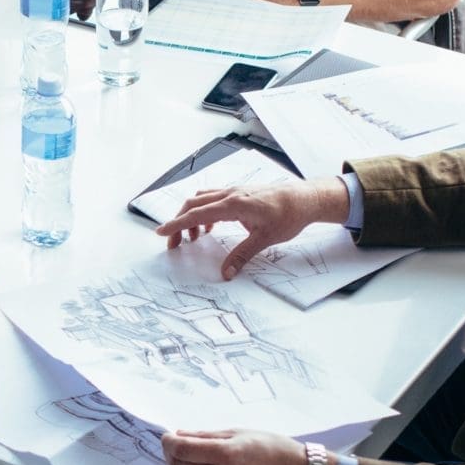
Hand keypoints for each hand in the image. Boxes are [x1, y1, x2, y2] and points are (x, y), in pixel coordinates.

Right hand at [156, 176, 349, 277]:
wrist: (304, 198)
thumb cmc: (288, 215)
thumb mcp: (264, 239)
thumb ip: (242, 256)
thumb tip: (226, 273)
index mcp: (233, 204)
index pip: (197, 214)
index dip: (176, 224)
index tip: (160, 232)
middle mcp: (230, 194)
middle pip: (193, 205)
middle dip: (178, 223)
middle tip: (173, 243)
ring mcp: (234, 191)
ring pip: (201, 200)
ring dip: (191, 217)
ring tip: (192, 238)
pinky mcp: (239, 193)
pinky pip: (213, 199)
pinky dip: (204, 212)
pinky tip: (211, 228)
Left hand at [161, 429, 309, 464]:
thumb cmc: (274, 449)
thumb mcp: (239, 433)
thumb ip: (206, 436)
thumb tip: (180, 435)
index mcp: (226, 454)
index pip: (182, 450)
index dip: (168, 442)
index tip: (167, 437)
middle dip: (172, 455)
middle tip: (176, 445)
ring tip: (208, 455)